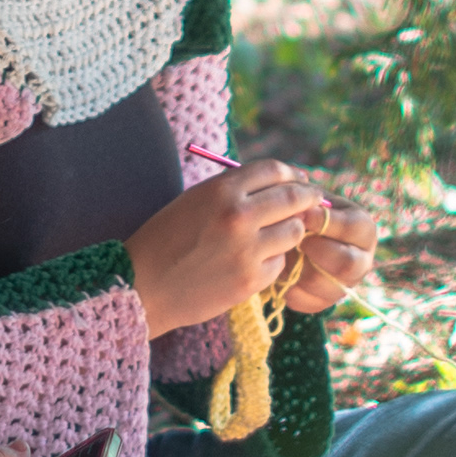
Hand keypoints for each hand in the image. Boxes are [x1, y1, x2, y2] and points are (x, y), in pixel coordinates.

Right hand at [125, 161, 334, 331]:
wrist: (142, 286)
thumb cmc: (166, 239)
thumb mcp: (195, 199)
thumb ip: (234, 188)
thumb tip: (280, 181)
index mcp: (222, 189)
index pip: (275, 170)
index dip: (292, 174)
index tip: (299, 181)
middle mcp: (239, 216)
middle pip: (294, 198)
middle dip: (307, 198)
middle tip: (312, 202)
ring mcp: (248, 250)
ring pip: (295, 231)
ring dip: (291, 231)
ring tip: (277, 235)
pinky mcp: (252, 280)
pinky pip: (280, 262)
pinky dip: (274, 260)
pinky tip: (255, 261)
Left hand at [281, 207, 378, 315]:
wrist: (296, 233)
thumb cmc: (305, 208)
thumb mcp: (311, 198)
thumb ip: (308, 199)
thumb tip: (300, 211)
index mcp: (364, 230)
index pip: (353, 228)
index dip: (324, 222)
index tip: (301, 214)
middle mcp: (362, 261)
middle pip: (346, 264)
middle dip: (314, 249)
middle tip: (294, 239)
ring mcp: (343, 285)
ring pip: (321, 284)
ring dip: (296, 267)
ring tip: (282, 251)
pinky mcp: (322, 302)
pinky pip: (303, 300)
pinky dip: (286, 284)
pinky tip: (279, 268)